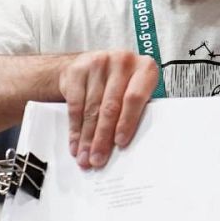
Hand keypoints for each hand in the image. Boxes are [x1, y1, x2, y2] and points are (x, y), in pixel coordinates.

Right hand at [59, 50, 159, 168]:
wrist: (91, 64)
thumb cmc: (121, 84)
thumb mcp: (135, 91)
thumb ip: (137, 111)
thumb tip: (130, 147)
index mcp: (144, 68)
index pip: (135, 98)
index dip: (127, 122)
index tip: (120, 143)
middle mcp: (122, 62)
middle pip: (110, 107)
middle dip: (102, 137)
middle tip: (98, 159)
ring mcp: (98, 64)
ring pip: (91, 109)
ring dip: (87, 138)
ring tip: (85, 157)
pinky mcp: (77, 70)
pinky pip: (75, 106)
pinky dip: (75, 129)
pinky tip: (75, 144)